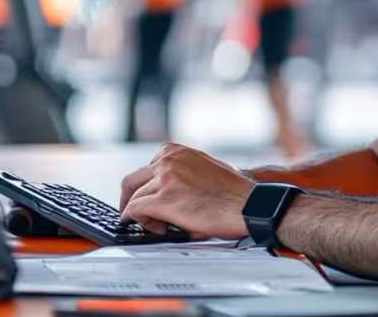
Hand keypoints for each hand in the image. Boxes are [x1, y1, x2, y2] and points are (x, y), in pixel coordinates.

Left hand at [119, 142, 252, 238]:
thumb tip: (173, 185)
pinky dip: (139, 222)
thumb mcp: (206, 166)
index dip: (144, 186)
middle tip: (135, 213)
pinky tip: (154, 227)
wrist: (247, 205)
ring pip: (134, 198)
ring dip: (141, 215)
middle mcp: (167, 160)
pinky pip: (135, 211)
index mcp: (176, 151)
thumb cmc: (234, 191)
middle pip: (131, 181)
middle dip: (130, 199)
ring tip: (159, 225)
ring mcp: (163, 179)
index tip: (144, 196)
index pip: (146, 168)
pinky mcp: (162, 200)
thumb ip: (185, 169)